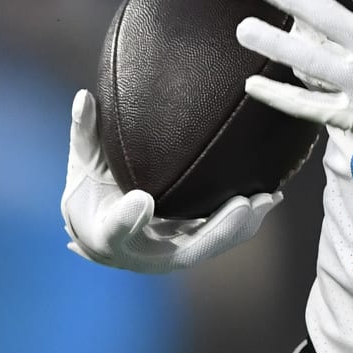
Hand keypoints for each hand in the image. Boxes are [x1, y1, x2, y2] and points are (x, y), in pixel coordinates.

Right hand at [61, 90, 281, 273]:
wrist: (98, 226)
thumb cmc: (90, 193)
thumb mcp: (83, 165)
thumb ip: (85, 134)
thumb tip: (85, 97)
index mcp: (105, 236)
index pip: (114, 233)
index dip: (125, 220)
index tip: (141, 199)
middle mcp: (141, 255)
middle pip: (181, 253)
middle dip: (214, 231)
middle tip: (240, 205)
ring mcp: (169, 255)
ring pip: (209, 246)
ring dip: (239, 226)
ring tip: (266, 199)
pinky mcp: (189, 247)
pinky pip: (219, 238)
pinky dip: (243, 222)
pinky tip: (269, 198)